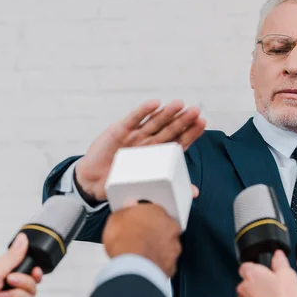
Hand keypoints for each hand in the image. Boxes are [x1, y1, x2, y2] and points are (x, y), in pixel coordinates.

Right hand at [76, 99, 205, 200]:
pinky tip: (155, 104)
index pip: (179, 141)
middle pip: (170, 129)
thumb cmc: (123, 182)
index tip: (202, 123)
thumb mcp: (148, 186)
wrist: (95, 181)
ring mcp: (136, 135)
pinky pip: (134, 119)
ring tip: (179, 104)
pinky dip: (143, 111)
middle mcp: (150, 142)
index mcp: (159, 154)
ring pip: (155, 122)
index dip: (190, 132)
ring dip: (167, 112)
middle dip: (183, 120)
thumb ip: (172, 186)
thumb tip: (195, 193)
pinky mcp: (121, 130)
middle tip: (195, 111)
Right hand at [102, 203, 181, 276]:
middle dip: (151, 231)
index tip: (134, 222)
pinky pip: (165, 261)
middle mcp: (169, 226)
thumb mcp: (115, 219)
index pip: (151, 209)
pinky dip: (157, 262)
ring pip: (166, 243)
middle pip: (161, 225)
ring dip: (156, 246)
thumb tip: (125, 210)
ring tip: (141, 253)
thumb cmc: (126, 243)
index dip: (141, 217)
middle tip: (138, 238)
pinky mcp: (173, 263)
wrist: (134, 267)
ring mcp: (173, 245)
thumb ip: (124, 212)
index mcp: (156, 210)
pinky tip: (146, 264)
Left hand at [233, 250, 296, 296]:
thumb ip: (281, 263)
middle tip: (273, 293)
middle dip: (258, 287)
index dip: (258, 269)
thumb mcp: (290, 278)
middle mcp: (242, 288)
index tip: (266, 274)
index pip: (247, 265)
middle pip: (247, 283)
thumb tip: (277, 255)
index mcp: (252, 274)